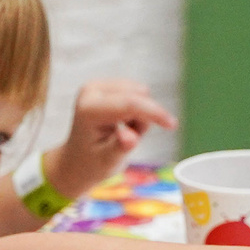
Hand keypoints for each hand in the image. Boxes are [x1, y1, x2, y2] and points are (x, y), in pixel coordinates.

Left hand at [46, 81, 176, 201]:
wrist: (77, 161)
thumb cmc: (92, 164)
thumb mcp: (107, 162)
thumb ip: (119, 148)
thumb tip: (129, 137)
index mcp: (88, 109)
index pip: (129, 104)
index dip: (154, 112)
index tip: (172, 125)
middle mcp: (91, 91)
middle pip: (138, 95)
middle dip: (144, 118)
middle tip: (130, 139)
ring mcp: (97, 85)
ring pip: (140, 93)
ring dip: (140, 115)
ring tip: (124, 133)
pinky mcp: (106, 85)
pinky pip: (137, 92)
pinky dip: (137, 110)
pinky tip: (123, 124)